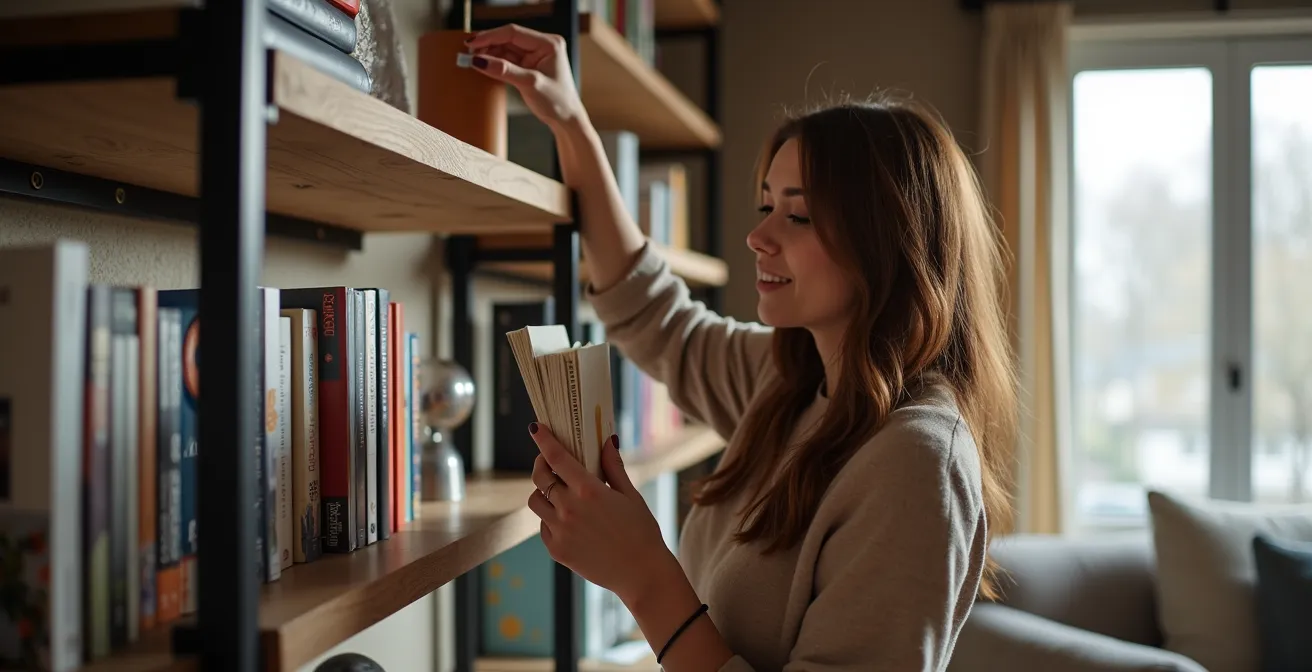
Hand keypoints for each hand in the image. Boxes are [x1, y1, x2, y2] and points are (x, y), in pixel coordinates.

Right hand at [466, 24, 588, 131]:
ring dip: (489, 53)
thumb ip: (505, 71)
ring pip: (505, 49)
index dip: (490, 36)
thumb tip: (479, 61)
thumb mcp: (530, 84)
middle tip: (468, 52)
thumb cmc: (558, 102)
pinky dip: (494, 62)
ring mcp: (535, 55)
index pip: (514, 33)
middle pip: (508, 39)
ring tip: (471, 59)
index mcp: (548, 44)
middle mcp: (542, 46)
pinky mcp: (529, 65)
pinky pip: (507, 59)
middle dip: (487, 45)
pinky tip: (482, 65)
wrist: (567, 120)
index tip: (473, 43)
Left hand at [526, 423, 675, 604]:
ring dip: (543, 492)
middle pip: (540, 478)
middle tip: (548, 462)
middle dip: (541, 464)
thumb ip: (613, 467)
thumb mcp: (631, 495)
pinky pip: (543, 526)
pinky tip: (567, 519)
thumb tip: (607, 441)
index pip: (557, 457)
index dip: (543, 440)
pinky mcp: (556, 550)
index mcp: (589, 491)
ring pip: (535, 502)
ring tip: (557, 493)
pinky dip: (550, 518)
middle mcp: (569, 509)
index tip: (535, 428)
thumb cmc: (642, 531)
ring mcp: (560, 531)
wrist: (641, 574)